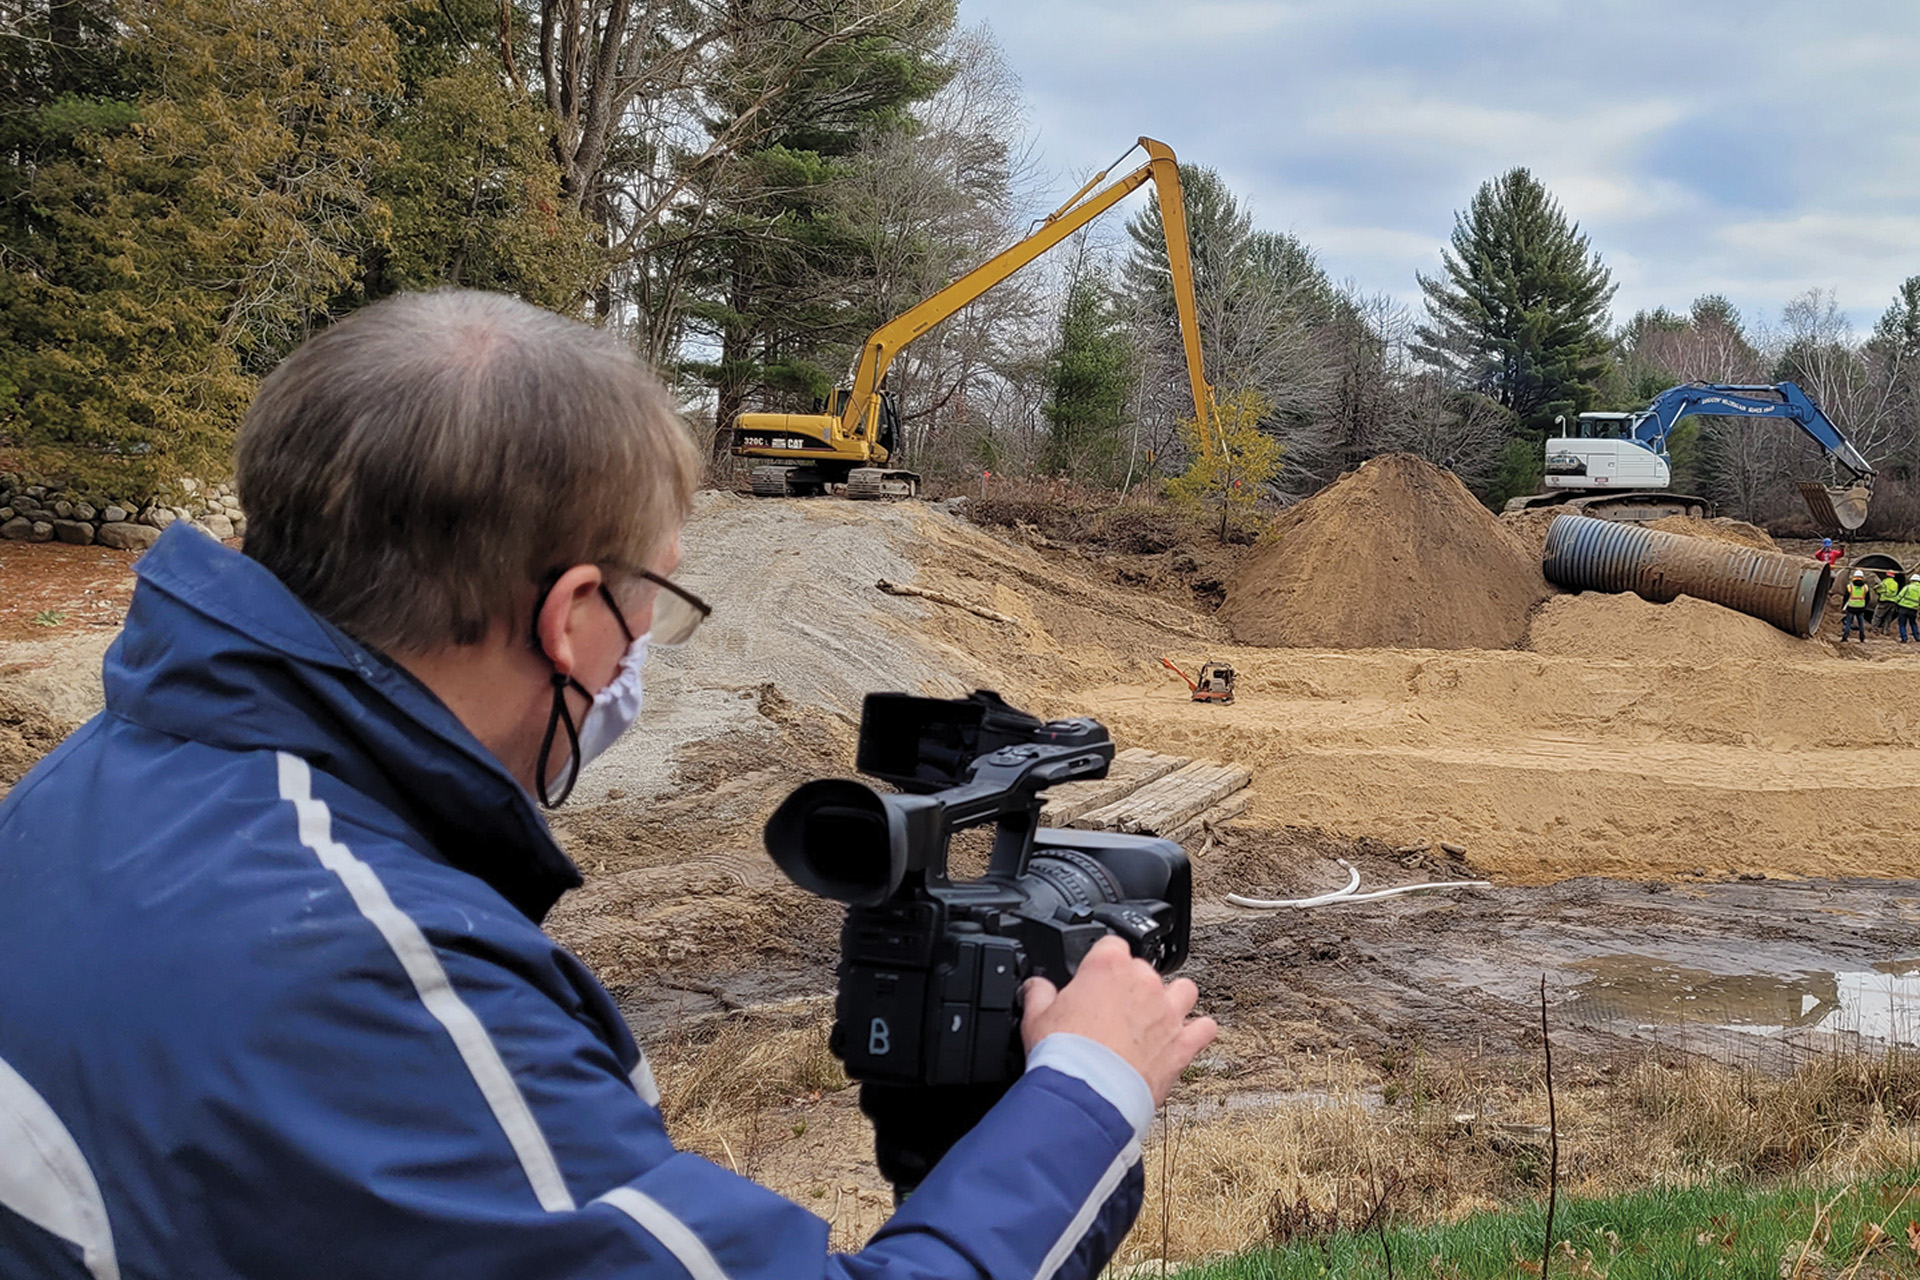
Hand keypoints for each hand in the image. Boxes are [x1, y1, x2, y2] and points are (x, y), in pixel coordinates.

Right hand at [1020, 936, 1216, 1106]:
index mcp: (1107, 967)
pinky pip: (1206, 1029)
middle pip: (1144, 969)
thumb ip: (1039, 993)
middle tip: (1113, 1011)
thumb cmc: (1065, 1056)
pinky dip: (1199, 1032)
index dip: (1102, 961)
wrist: (1088, 1096)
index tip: (1094, 978)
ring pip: (1184, 990)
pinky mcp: (1183, 1045)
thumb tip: (1035, 986)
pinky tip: (1186, 1038)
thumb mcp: (1036, 1017)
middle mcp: (1143, 983)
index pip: (1112, 945)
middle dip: (1131, 987)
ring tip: (1155, 1017)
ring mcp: (1167, 1013)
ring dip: (1173, 1001)